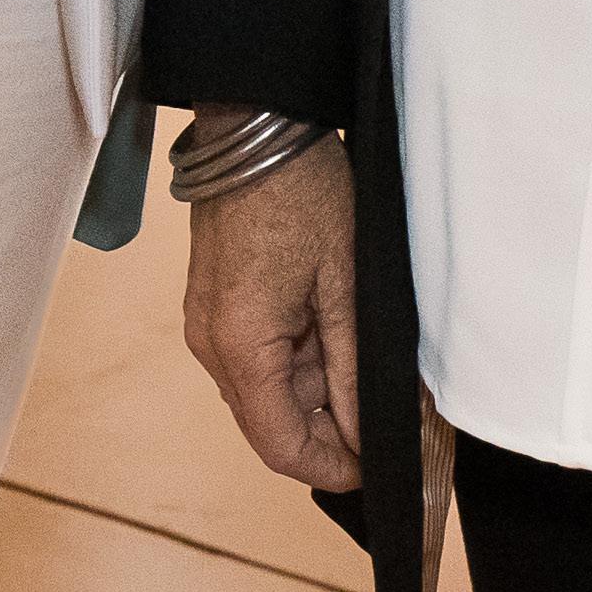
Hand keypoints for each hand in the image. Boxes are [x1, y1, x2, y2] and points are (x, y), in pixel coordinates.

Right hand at [183, 132, 361, 492]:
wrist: (254, 123)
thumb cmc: (301, 192)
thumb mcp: (346, 285)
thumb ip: (353, 370)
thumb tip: (365, 434)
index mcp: (241, 346)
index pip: (281, 447)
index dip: (332, 468)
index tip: (377, 463)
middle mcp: (211, 344)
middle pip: (269, 424)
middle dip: (328, 425)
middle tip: (384, 403)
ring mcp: (208, 322)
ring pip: (264, 391)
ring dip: (314, 387)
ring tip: (361, 347)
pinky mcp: (214, 303)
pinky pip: (255, 356)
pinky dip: (296, 358)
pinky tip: (332, 323)